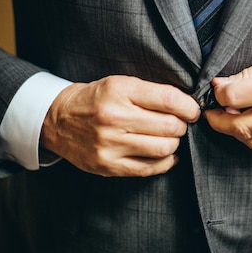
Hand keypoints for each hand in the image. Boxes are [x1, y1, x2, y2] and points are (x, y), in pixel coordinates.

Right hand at [40, 75, 199, 176]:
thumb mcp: (120, 84)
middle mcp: (114, 117)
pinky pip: (149, 168)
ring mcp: (110, 144)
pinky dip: (165, 162)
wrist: (58, 120)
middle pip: (170, 126)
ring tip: (169, 137)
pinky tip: (165, 154)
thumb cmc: (97, 99)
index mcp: (119, 91)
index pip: (169, 99)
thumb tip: (188, 105)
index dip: (189, 106)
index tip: (193, 110)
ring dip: (174, 143)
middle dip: (182, 125)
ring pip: (163, 148)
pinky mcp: (109, 165)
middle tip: (179, 123)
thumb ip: (152, 92)